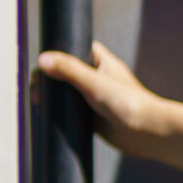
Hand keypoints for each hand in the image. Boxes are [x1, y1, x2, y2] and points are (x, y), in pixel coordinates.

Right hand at [37, 42, 164, 155]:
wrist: (147, 133)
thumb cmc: (128, 103)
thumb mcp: (94, 82)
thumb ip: (69, 70)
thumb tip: (42, 60)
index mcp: (103, 64)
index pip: (80, 49)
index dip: (63, 50)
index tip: (44, 56)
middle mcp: (99, 80)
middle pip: (69, 73)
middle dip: (52, 77)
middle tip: (35, 83)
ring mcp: (95, 100)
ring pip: (68, 95)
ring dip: (54, 97)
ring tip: (36, 98)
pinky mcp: (92, 119)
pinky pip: (71, 114)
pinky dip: (59, 114)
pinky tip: (45, 114)